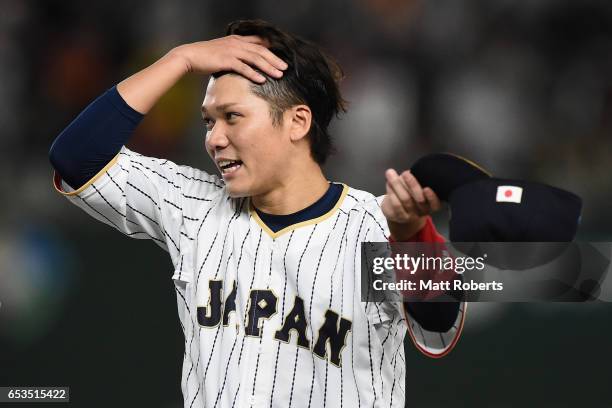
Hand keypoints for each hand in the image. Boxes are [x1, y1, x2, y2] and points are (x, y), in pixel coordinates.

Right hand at [172, 35, 287, 82]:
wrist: (189, 56)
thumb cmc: (205, 57)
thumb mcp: (223, 52)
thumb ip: (235, 55)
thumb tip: (244, 63)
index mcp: (236, 40)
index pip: (258, 42)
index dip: (271, 49)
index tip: (281, 56)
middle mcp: (236, 43)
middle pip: (260, 50)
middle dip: (274, 59)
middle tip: (285, 67)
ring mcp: (231, 51)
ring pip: (255, 58)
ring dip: (268, 67)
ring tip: (279, 74)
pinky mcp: (226, 60)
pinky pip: (243, 67)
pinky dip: (254, 73)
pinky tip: (262, 80)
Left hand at [381, 169, 440, 240]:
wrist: (396, 209)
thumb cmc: (410, 193)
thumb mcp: (416, 185)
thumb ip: (418, 179)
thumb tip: (411, 171)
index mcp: (431, 203)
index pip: (436, 204)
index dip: (432, 197)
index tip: (426, 188)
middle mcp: (423, 211)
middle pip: (419, 200)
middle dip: (413, 185)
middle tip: (405, 173)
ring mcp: (411, 216)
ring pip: (406, 199)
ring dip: (397, 184)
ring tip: (391, 173)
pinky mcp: (399, 216)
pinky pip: (396, 204)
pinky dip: (392, 192)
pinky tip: (388, 183)